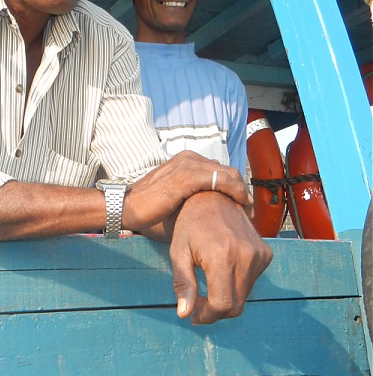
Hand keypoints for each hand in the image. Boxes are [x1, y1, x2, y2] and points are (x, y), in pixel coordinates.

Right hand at [123, 151, 252, 232]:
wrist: (126, 207)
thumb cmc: (147, 210)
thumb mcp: (175, 201)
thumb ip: (193, 200)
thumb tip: (210, 217)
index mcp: (185, 162)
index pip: (219, 170)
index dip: (233, 188)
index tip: (241, 206)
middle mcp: (189, 158)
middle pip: (227, 170)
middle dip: (242, 189)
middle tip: (250, 209)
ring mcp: (189, 165)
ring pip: (229, 174)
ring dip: (242, 191)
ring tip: (249, 210)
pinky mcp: (188, 176)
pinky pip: (222, 180)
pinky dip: (236, 192)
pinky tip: (242, 205)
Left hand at [170, 191, 271, 323]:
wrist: (213, 197)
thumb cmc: (189, 224)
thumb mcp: (178, 253)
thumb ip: (183, 284)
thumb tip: (185, 315)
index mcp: (222, 256)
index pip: (222, 303)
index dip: (207, 316)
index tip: (194, 316)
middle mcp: (246, 256)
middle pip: (236, 305)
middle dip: (216, 312)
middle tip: (198, 306)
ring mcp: (259, 254)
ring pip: (245, 297)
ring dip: (226, 300)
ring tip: (207, 288)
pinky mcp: (265, 254)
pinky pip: (251, 283)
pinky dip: (236, 286)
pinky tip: (221, 274)